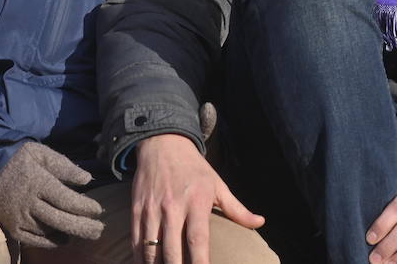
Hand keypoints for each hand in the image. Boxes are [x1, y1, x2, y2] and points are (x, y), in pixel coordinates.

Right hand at [0, 141, 104, 248]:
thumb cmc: (20, 161)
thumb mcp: (42, 154)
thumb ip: (65, 166)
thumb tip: (87, 179)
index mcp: (38, 182)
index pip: (65, 199)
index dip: (84, 207)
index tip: (99, 210)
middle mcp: (28, 203)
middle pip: (58, 219)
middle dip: (82, 226)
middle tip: (99, 230)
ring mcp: (18, 218)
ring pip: (47, 231)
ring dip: (69, 233)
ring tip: (89, 233)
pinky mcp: (12, 228)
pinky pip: (33, 240)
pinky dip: (50, 242)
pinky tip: (64, 239)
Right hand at [132, 133, 263, 263]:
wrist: (163, 144)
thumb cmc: (195, 168)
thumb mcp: (218, 185)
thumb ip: (237, 209)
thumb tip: (260, 222)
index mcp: (197, 201)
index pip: (198, 238)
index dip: (200, 262)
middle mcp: (173, 207)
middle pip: (172, 249)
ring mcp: (152, 209)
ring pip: (151, 249)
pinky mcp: (136, 210)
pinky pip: (136, 241)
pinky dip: (139, 257)